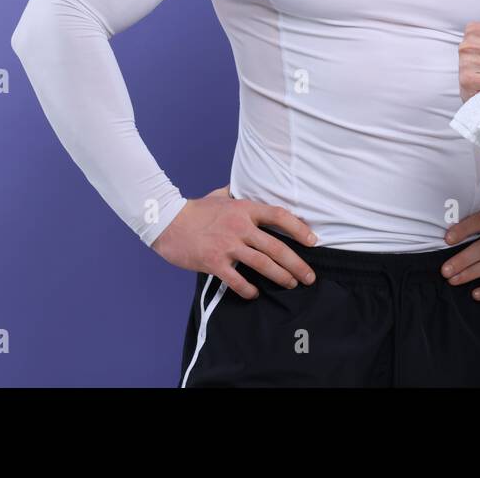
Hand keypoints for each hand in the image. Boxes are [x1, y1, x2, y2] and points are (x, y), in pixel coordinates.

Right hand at [150, 186, 318, 299]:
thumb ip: (236, 193)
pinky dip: (248, 289)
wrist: (166, 221)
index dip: (299, 228)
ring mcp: (227, 245)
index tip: (313, 240)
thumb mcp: (220, 195)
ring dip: (280, 276)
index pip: (279, 216)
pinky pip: (237, 280)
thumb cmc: (195, 209)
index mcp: (244, 209)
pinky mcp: (213, 262)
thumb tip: (245, 186)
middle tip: (309, 276)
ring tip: (291, 284)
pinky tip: (255, 294)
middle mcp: (240, 226)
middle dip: (297, 264)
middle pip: (276, 246)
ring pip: (262, 264)